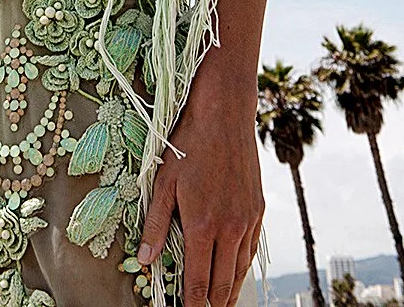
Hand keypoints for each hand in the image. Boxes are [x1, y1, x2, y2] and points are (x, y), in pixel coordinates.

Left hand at [135, 91, 263, 306]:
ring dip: (229, 291)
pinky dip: (242, 267)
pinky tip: (235, 272)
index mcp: (203, 224)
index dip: (191, 304)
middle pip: (223, 284)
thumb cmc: (189, 144)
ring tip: (219, 303)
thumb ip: (155, 223)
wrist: (224, 115)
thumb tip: (145, 258)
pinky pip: (251, 250)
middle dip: (212, 305)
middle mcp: (230, 228)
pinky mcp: (258, 209)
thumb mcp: (163, 182)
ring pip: (240, 270)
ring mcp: (247, 220)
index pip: (198, 281)